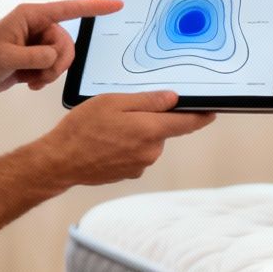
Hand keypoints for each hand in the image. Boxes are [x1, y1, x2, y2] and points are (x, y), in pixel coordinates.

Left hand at [0, 0, 121, 95]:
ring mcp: (37, 43)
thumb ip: (32, 57)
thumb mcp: (4, 58)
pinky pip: (54, 68)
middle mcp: (37, 27)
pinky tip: (29, 83)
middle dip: (57, 63)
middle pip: (67, 43)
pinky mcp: (36, 59)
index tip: (116, 5)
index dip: (94, 7)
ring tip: (32, 80)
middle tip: (40, 76)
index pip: (68, 9)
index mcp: (30, 16)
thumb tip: (52, 57)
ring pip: (62, 58)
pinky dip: (45, 79)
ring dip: (51, 73)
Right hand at [36, 90, 215, 185]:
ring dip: (136, 132)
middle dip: (150, 119)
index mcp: (150, 130)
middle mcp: (151, 151)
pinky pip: (136, 153)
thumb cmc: (83, 129)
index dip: (201, 116)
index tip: (212, 111)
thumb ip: (147, 101)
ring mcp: (141, 164)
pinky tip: (106, 141)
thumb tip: (173, 99)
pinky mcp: (130, 173)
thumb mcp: (114, 103)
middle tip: (123, 111)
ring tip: (108, 128)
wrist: (61, 161)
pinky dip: (127, 145)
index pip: (187, 123)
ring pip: (148, 141)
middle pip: (163, 130)